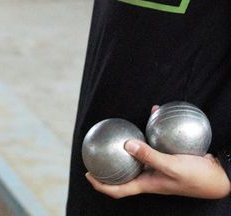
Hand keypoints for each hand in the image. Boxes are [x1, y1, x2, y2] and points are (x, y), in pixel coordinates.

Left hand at [86, 139, 230, 199]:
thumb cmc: (196, 177)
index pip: (119, 190)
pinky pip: (154, 144)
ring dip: (131, 142)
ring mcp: (160, 168)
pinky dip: (151, 131)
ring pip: (140, 155)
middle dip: (111, 163)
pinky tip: (152, 114)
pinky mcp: (169, 158)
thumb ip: (149, 156)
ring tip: (121, 128)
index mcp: (148, 184)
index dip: (102, 185)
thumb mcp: (171, 166)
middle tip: (99, 150)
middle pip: (125, 172)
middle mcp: (151, 177)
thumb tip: (126, 145)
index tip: (88, 174)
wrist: (219, 177)